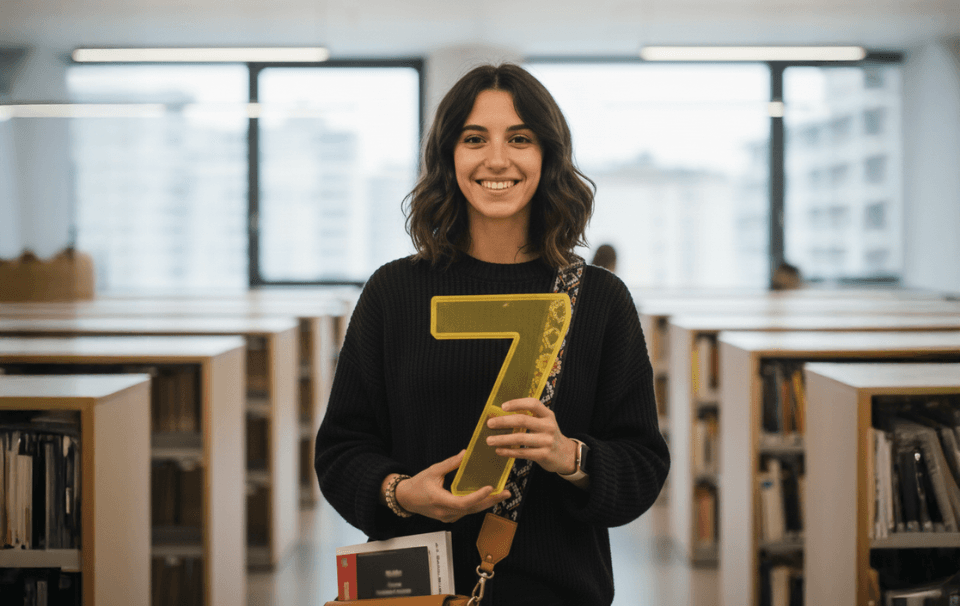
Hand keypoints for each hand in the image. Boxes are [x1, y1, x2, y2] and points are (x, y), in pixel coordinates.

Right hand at [391, 450, 510, 523]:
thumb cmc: (417, 485)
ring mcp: (448, 517)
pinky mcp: (449, 517)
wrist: (405, 499)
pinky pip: (466, 512)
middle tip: (506, 493)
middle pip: (472, 509)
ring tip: (501, 494)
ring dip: (486, 503)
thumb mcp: (433, 470)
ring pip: (471, 512)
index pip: (462, 502)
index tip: (490, 488)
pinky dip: (477, 504)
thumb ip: (451, 463)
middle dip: (491, 501)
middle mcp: (445, 512)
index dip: (477, 496)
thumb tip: (466, 454)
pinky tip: (487, 497)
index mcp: (439, 500)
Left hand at [485, 398, 577, 474]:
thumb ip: (529, 417)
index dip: (517, 403)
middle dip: (503, 421)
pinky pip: (522, 452)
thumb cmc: (548, 435)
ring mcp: (547, 441)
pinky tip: (499, 450)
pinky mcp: (544, 455)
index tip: (502, 406)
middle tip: (490, 424)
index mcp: (547, 415)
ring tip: (489, 440)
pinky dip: (509, 451)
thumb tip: (500, 415)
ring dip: (502, 439)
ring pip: (520, 438)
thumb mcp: (545, 422)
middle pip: (523, 420)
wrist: (566, 455)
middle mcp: (548, 426)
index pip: (533, 404)